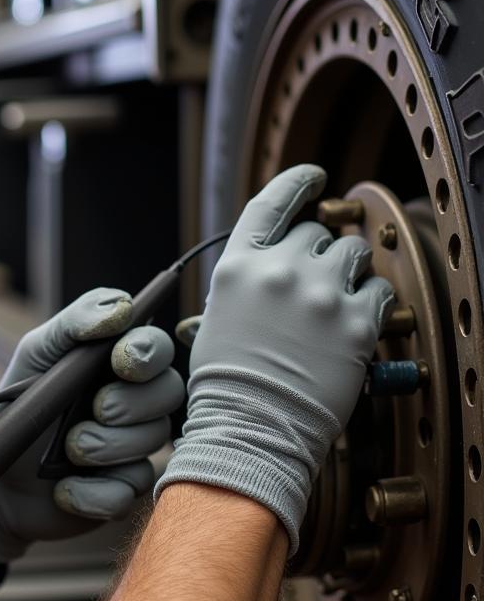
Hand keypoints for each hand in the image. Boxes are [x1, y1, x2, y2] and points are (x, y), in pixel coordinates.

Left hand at [0, 289, 183, 563]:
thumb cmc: (18, 403)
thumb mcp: (37, 352)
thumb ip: (75, 322)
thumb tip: (123, 309)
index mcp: (118, 361)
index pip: (157, 346)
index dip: (149, 352)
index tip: (122, 361)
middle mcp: (136, 401)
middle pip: (169, 392)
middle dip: (131, 403)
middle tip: (95, 410)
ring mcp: (134, 447)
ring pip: (153, 441)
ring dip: (107, 447)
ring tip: (69, 450)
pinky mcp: (123, 491)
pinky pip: (129, 491)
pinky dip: (92, 491)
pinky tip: (63, 488)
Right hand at [154, 164, 394, 553]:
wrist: (251, 424)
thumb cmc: (228, 379)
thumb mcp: (220, 313)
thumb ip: (249, 278)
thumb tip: (278, 259)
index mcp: (239, 266)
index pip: (272, 203)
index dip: (296, 183)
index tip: (314, 176)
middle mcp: (279, 270)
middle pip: (316, 233)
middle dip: (319, 254)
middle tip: (316, 285)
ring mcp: (318, 294)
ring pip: (353, 254)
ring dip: (349, 272)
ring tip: (337, 303)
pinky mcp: (354, 322)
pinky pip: (379, 290)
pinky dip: (372, 302)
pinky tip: (355, 322)